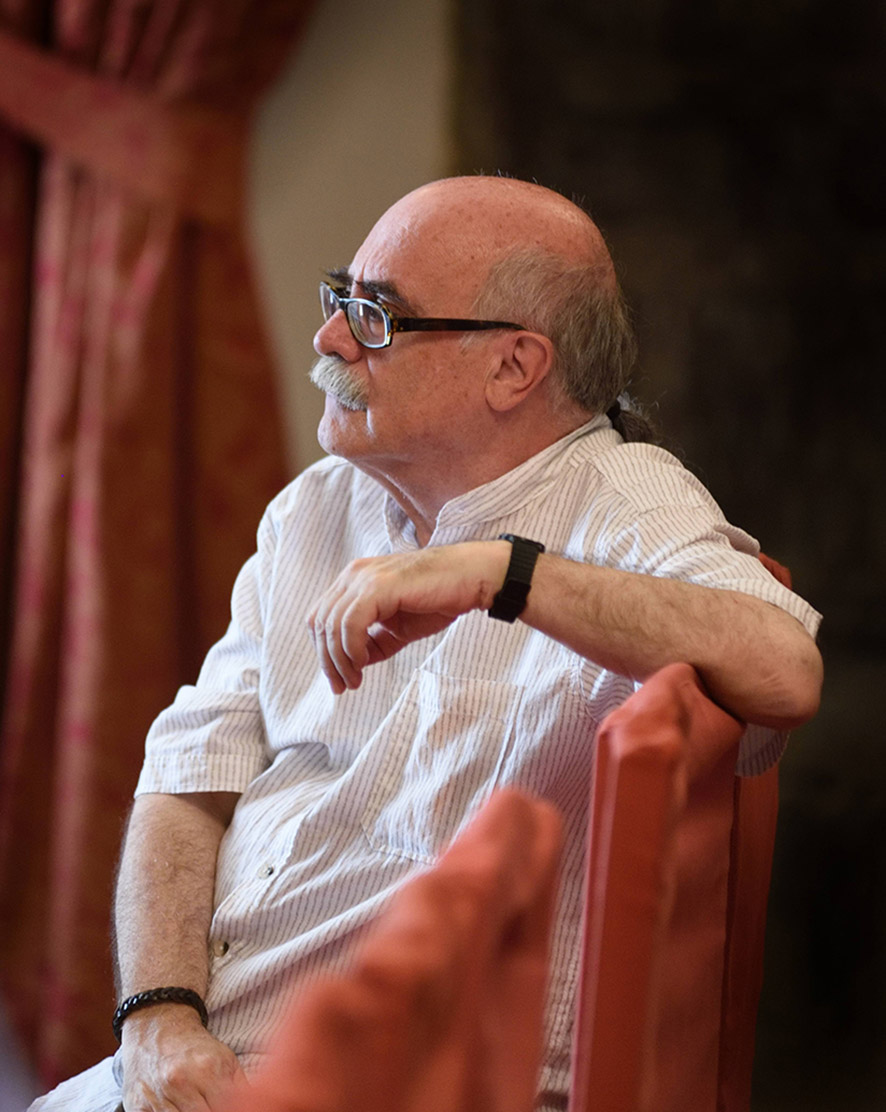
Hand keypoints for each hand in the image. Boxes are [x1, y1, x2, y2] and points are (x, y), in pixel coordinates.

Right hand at [120, 1005, 244, 1110]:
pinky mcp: (138, 1107)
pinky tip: (179, 1109)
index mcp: (208, 1069)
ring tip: (198, 1106)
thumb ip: (240, 1086)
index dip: (231, 1111)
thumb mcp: (225, 1059)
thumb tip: (255, 1104)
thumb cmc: (195, 1047)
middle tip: (213, 1106)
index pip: (226, 1109)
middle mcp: (180, 1082)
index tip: (233, 1108)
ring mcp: (157, 1096)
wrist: (156, 1028)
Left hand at [307, 541, 509, 693]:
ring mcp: (365, 578)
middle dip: (327, 661)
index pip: (321, 617)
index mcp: (355, 580)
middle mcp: (354, 575)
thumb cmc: (440, 597)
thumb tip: (354, 664)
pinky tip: (363, 663)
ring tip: (354, 680)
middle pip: (320, 622)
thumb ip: (374, 642)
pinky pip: (351, 623)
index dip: (324, 651)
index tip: (339, 678)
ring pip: (332, 625)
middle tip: (342, 686)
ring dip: (340, 660)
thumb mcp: (398, 627)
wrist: (472, 577)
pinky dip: (352, 648)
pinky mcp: (379, 586)